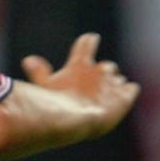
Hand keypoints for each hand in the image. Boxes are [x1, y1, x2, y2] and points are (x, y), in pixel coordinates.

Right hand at [20, 33, 140, 134]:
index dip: (88, 42)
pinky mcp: (126, 96)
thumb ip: (39, 72)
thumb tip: (28, 59)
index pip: (87, 43)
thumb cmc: (56, 104)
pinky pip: (131, 89)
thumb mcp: (42, 87)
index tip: (90, 39)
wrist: (79, 121)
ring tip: (104, 98)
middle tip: (94, 87)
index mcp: (80, 64)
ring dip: (113, 85)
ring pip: (118, 79)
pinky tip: (121, 99)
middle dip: (102, 74)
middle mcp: (100, 70)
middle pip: (106, 67)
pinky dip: (127, 92)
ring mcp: (113, 83)